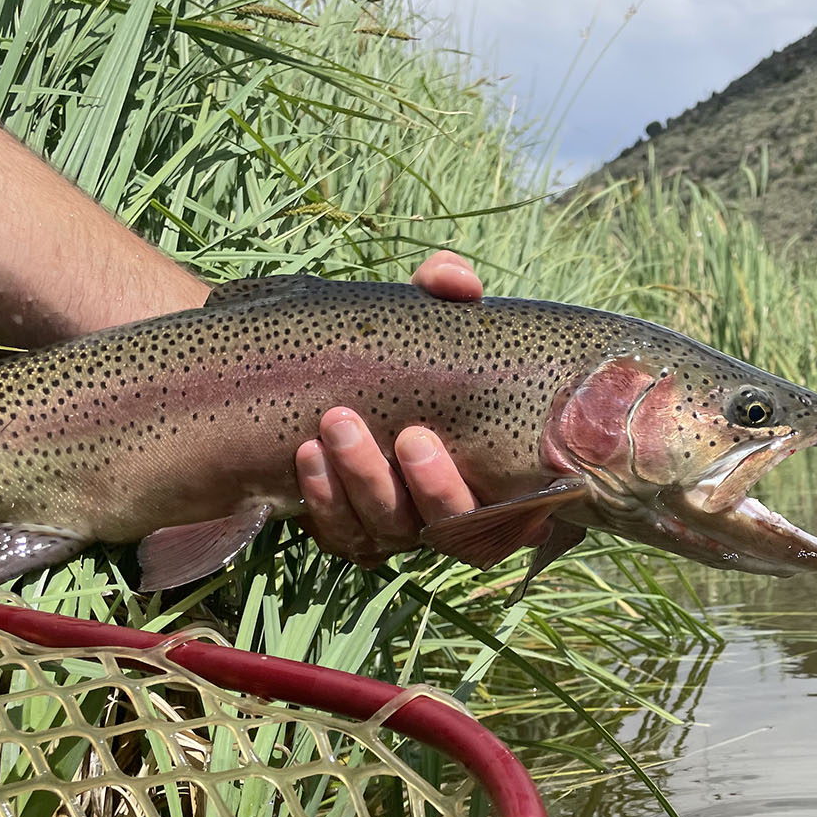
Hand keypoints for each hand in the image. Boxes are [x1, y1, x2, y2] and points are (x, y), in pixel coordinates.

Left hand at [295, 250, 500, 565]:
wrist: (328, 374)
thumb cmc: (400, 352)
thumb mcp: (422, 318)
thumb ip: (442, 293)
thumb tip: (457, 281)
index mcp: (489, 470)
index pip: (510, 515)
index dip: (497, 502)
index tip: (446, 444)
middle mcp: (448, 509)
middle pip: (450, 527)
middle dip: (430, 487)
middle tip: (405, 434)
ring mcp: (397, 525)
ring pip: (390, 531)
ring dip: (365, 484)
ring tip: (336, 426)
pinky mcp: (348, 530)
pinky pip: (341, 536)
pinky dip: (324, 501)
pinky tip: (306, 456)